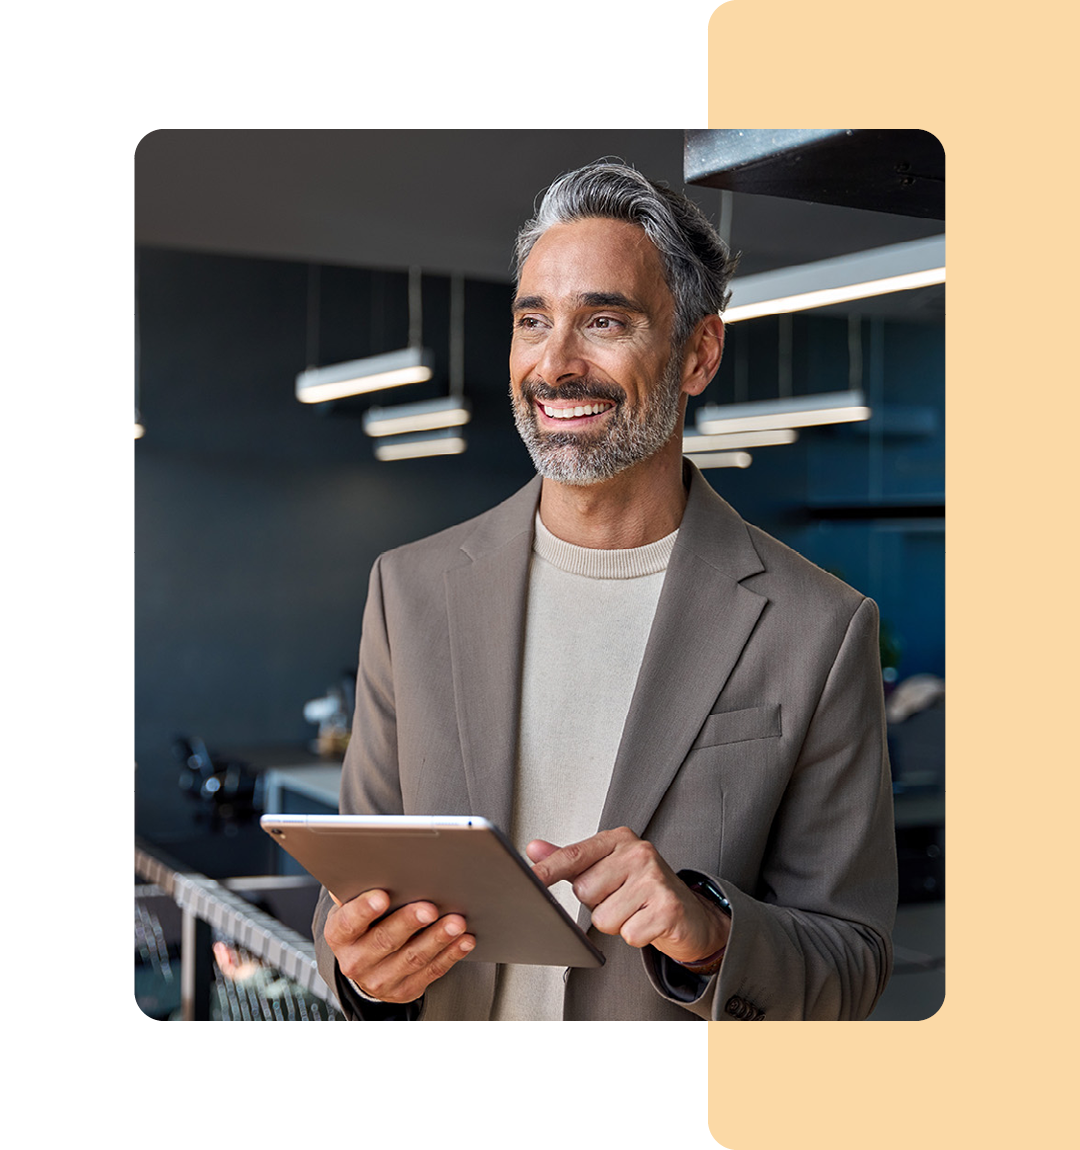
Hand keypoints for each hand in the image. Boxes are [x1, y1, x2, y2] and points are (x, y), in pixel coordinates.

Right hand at [323, 889, 474, 1003]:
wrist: (365, 963)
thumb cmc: (364, 923)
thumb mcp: (352, 906)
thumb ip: (358, 888)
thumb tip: (371, 865)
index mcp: (339, 935)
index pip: (348, 922)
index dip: (364, 910)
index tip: (383, 896)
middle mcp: (356, 961)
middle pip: (384, 941)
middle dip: (409, 923)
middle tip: (430, 908)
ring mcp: (380, 980)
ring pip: (412, 958)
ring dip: (437, 939)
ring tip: (456, 922)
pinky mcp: (404, 990)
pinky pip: (431, 972)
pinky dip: (450, 955)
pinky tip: (464, 940)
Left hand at [527, 827, 729, 964]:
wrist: (690, 914)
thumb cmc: (642, 889)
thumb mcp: (606, 868)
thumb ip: (570, 860)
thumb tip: (534, 849)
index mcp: (619, 839)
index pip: (574, 855)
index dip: (548, 870)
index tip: (529, 878)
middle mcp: (638, 852)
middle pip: (585, 891)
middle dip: (598, 904)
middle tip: (620, 899)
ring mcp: (655, 878)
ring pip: (604, 917)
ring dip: (617, 923)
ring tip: (634, 911)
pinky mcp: (668, 907)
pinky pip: (628, 934)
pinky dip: (635, 936)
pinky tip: (648, 923)